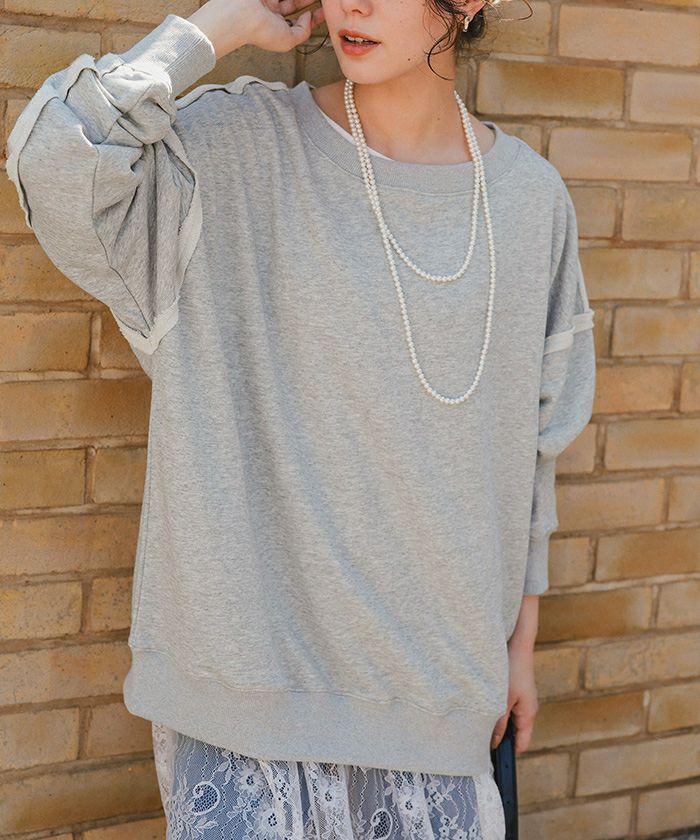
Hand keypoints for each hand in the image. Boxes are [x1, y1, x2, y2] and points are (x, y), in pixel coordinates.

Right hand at [247, 0, 325, 52]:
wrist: (241, 17)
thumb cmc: (259, 32)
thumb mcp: (288, 41)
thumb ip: (303, 31)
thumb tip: (309, 17)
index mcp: (276, 29)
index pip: (298, 23)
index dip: (313, 18)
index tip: (323, 12)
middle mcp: (272, 14)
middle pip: (295, 4)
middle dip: (308, 1)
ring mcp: (268, 1)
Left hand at [490, 639, 538, 755]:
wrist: (517, 644)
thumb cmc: (511, 670)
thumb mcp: (502, 700)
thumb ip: (498, 723)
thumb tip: (494, 742)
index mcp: (529, 714)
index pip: (522, 743)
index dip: (509, 753)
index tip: (494, 761)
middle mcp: (528, 709)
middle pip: (515, 733)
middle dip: (501, 738)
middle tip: (481, 742)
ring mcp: (523, 699)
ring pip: (509, 719)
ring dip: (497, 722)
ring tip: (481, 722)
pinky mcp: (516, 690)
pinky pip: (507, 707)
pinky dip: (497, 710)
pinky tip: (485, 705)